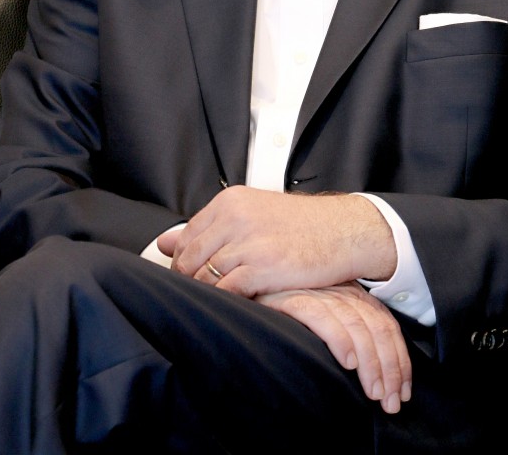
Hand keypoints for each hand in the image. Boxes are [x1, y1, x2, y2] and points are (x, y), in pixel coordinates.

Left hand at [157, 185, 396, 296]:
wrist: (344, 230)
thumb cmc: (300, 226)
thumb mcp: (253, 214)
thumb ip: (209, 228)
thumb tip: (163, 242)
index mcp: (230, 201)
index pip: (187, 236)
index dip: (183, 262)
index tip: (191, 277)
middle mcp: (235, 217)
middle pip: (190, 258)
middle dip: (190, 281)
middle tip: (201, 297)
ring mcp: (248, 242)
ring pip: (204, 277)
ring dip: (207, 295)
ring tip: (217, 305)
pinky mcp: (262, 266)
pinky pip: (226, 291)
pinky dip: (225, 302)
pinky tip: (235, 306)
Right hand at [256, 281, 411, 414]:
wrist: (255, 285)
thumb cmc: (292, 312)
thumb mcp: (330, 318)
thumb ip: (353, 334)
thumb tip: (380, 376)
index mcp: (355, 295)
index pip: (387, 326)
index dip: (399, 361)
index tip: (403, 393)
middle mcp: (341, 291)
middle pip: (376, 328)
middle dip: (389, 369)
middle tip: (390, 403)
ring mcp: (318, 292)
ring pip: (355, 325)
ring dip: (369, 363)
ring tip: (373, 392)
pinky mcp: (292, 297)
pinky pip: (321, 316)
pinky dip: (338, 339)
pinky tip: (347, 362)